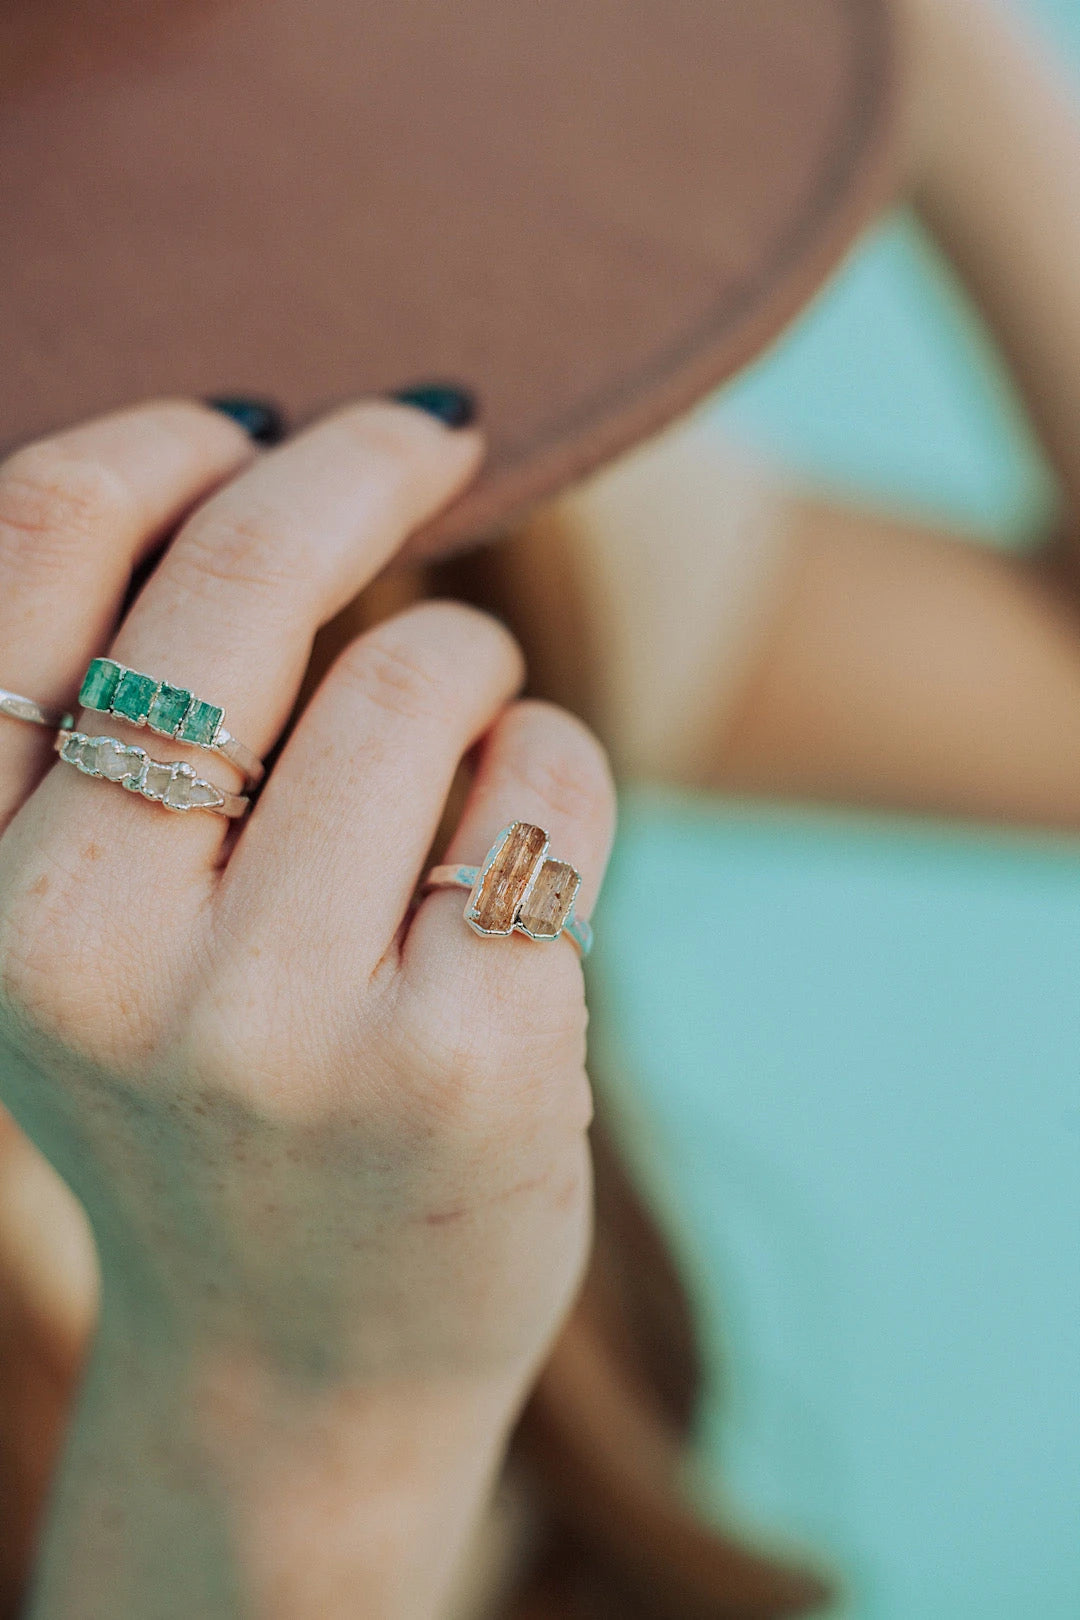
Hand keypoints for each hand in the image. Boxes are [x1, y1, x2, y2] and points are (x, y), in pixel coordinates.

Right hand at [0, 398, 613, 1616]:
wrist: (311, 1352)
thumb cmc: (214, 1092)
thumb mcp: (97, 926)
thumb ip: (122, 727)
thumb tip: (263, 457)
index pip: (33, 558)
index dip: (163, 440)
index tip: (260, 412)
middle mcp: (90, 953)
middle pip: (243, 580)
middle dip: (362, 463)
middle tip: (433, 424)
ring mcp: (279, 1019)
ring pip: (426, 671)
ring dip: (472, 665)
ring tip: (457, 755)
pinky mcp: (460, 1056)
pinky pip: (547, 779)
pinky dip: (551, 775)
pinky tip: (512, 877)